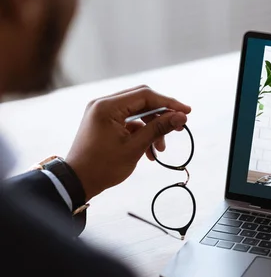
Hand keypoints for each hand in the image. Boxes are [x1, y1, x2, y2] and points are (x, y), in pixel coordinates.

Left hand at [65, 85, 191, 200]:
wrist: (78, 181)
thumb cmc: (103, 166)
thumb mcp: (135, 147)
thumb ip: (158, 128)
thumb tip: (181, 117)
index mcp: (107, 107)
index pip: (145, 95)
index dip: (168, 103)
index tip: (187, 112)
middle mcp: (103, 104)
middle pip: (142, 100)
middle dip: (162, 114)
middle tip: (178, 127)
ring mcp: (103, 112)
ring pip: (137, 112)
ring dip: (152, 127)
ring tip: (161, 149)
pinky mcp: (104, 121)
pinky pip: (129, 121)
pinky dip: (142, 133)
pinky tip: (149, 152)